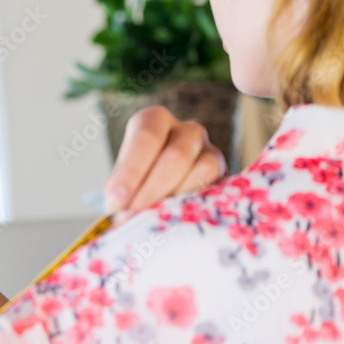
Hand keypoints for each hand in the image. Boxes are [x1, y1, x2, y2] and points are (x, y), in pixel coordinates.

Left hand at [104, 105, 227, 222]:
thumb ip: (123, 192)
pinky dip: (196, 209)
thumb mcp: (124, 180)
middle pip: (176, 156)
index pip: (146, 137)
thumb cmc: (136, 183)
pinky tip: (176, 223)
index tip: (115, 200)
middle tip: (131, 217)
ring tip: (151, 221)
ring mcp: (212, 152)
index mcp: (154, 120)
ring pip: (203, 171)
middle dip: (151, 190)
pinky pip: (218, 190)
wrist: (163, 193)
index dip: (130, 170)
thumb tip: (121, 217)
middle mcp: (187, 131)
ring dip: (175, 201)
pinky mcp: (227, 178)